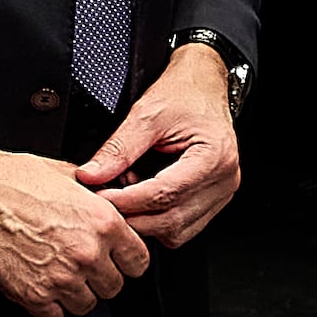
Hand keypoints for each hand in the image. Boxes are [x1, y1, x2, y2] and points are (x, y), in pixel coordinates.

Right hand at [0, 146, 150, 316]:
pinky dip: (48, 305)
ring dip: (74, 293)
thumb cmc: (13, 179)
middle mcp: (86, 253)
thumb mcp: (70, 176)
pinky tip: (38, 283)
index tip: (115, 258)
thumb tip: (118, 206)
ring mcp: (60, 278)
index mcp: (103, 222)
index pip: (139, 262)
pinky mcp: (32, 296)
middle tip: (79, 262)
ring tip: (56, 272)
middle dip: (99, 277)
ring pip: (86, 306)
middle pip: (114, 287)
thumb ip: (101, 197)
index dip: (125, 260)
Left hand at [84, 44, 242, 246]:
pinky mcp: (213, 200)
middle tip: (107, 196)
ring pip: (177, 232)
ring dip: (145, 221)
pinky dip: (158, 220)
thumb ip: (118, 148)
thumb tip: (91, 174)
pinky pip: (183, 227)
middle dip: (133, 214)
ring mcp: (221, 193)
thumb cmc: (184, 93)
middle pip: (171, 220)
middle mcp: (224, 180)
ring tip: (128, 191)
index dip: (127, 200)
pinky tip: (144, 198)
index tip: (101, 196)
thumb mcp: (146, 113)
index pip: (165, 195)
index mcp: (214, 157)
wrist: (203, 84)